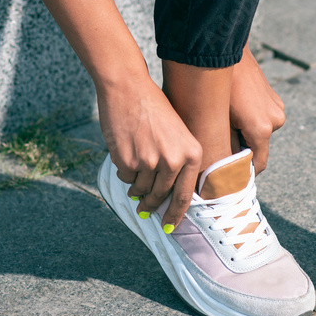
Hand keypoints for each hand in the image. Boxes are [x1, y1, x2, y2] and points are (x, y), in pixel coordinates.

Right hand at [97, 77, 201, 228]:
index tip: (169, 227)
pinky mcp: (128, 161)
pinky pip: (126, 178)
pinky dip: (124, 172)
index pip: (184, 196)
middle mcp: (174, 161)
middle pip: (160, 196)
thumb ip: (178, 163)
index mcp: (192, 154)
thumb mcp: (178, 133)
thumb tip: (166, 196)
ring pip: (141, 189)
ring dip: (135, 187)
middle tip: (144, 209)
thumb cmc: (153, 109)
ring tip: (133, 172)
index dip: (175, 215)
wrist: (128, 88)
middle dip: (150, 204)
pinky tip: (125, 154)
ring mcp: (150, 163)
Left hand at [229, 47, 284, 172]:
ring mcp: (277, 108)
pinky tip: (235, 109)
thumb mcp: (217, 121)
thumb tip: (218, 168)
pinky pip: (263, 117)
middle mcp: (274, 121)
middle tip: (221, 149)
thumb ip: (224, 147)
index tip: (229, 178)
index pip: (258, 165)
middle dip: (242, 150)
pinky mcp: (275, 98)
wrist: (225, 53)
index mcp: (261, 129)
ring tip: (227, 124)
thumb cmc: (217, 88)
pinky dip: (251, 119)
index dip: (244, 173)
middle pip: (258, 147)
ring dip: (246, 133)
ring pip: (260, 132)